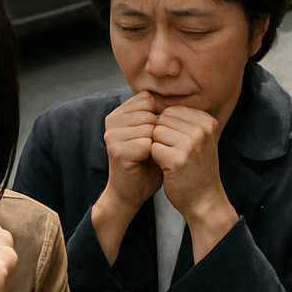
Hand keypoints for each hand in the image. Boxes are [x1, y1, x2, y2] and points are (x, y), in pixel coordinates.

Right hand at [91, 92, 163, 263]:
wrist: (133, 193)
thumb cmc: (147, 163)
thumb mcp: (154, 134)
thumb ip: (159, 115)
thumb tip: (178, 99)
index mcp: (119, 113)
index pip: (147, 99)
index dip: (160, 117)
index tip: (157, 134)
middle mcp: (112, 121)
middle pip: (149, 113)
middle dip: (158, 132)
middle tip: (152, 148)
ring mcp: (112, 135)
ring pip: (149, 127)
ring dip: (156, 143)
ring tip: (149, 155)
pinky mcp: (116, 151)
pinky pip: (146, 144)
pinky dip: (153, 155)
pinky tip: (146, 162)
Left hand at [151, 105, 236, 261]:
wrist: (205, 201)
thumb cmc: (196, 170)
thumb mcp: (197, 140)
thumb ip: (182, 122)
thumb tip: (153, 102)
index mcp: (207, 121)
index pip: (171, 110)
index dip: (166, 128)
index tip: (177, 145)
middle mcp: (202, 129)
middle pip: (162, 119)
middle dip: (160, 137)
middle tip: (173, 154)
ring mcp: (192, 143)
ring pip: (155, 132)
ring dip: (157, 147)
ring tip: (171, 161)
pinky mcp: (179, 159)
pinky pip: (153, 148)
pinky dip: (155, 159)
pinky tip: (168, 169)